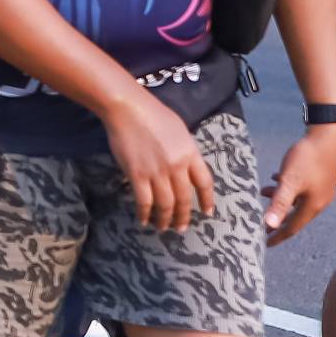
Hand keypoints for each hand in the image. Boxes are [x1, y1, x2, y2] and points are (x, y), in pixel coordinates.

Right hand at [102, 90, 216, 234]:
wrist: (127, 108)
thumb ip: (186, 151)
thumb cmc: (153, 113)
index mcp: (191, 154)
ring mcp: (157, 172)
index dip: (207, 200)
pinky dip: (144, 214)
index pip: (205, 183)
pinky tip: (143, 220)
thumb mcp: (180, 131)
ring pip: (165, 204)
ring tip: (162, 227)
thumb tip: (185, 168)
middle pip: (184, 199)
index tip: (207, 213)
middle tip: (180, 228)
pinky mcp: (137, 175)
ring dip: (165, 219)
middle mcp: (177, 166)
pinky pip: (144, 201)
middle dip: (183, 217)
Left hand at [261, 124, 335, 244]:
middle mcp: (318, 202)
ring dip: (279, 200)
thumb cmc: (308, 159)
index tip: (264, 245)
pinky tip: (276, 178)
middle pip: (294, 217)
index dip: (277, 236)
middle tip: (261, 225)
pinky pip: (300, 189)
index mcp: (311, 206)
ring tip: (262, 193)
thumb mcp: (290, 181)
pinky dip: (287, 187)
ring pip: (296, 201)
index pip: (292, 227)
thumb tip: (269, 225)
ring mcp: (320, 190)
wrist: (329, 137)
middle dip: (277, 220)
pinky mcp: (320, 179)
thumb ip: (280, 203)